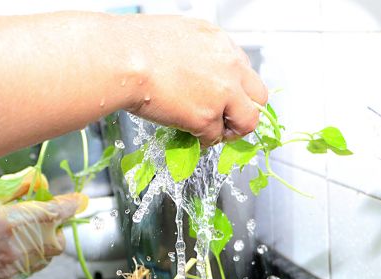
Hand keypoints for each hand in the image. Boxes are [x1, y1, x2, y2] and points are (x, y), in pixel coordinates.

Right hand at [0, 188, 86, 278]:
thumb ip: (12, 189)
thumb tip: (38, 179)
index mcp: (8, 221)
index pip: (54, 212)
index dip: (69, 204)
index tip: (77, 199)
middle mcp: (15, 248)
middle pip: (57, 237)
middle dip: (54, 224)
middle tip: (39, 211)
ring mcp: (12, 268)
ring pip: (47, 255)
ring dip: (44, 240)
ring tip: (21, 229)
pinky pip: (32, 266)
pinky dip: (31, 254)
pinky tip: (11, 245)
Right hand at [117, 15, 267, 144]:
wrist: (122, 58)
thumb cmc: (133, 44)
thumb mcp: (175, 35)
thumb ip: (193, 54)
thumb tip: (190, 71)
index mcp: (218, 41)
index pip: (242, 68)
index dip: (234, 87)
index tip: (225, 97)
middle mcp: (228, 65)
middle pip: (258, 96)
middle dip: (245, 111)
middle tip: (229, 120)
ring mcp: (221, 93)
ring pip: (247, 121)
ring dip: (230, 130)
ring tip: (213, 133)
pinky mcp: (206, 117)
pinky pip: (214, 137)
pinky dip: (203, 140)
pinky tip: (189, 135)